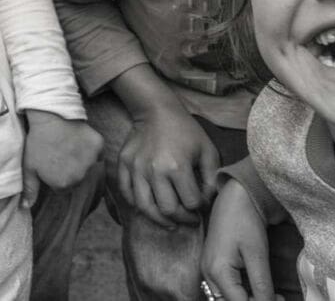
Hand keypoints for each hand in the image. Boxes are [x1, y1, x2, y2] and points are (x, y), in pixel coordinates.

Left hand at [20, 111, 102, 207]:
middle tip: (59, 152)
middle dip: (70, 169)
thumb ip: (30, 190)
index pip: (62, 186)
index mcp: (63, 185)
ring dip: (82, 159)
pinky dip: (92, 148)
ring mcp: (91, 162)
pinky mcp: (99, 147)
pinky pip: (98, 152)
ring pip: (88, 166)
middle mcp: (80, 177)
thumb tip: (25, 207)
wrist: (50, 116)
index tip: (50, 161)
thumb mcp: (29, 167)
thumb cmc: (37, 142)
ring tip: (68, 145)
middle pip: (77, 178)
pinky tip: (79, 139)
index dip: (55, 174)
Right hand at [117, 104, 217, 227]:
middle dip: (182, 218)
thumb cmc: (185, 130)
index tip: (201, 204)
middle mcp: (154, 170)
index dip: (200, 208)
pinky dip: (137, 205)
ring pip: (145, 208)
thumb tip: (205, 202)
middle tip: (189, 218)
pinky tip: (150, 207)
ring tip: (170, 222)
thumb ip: (210, 179)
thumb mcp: (208, 151)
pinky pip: (127, 193)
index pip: (190, 202)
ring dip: (160, 220)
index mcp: (177, 166)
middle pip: (168, 210)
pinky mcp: (124, 164)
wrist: (156, 110)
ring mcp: (136, 168)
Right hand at [201, 179, 275, 300]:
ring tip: (268, 292)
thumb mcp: (257, 255)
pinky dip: (240, 291)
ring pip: (225, 298)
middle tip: (275, 297)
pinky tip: (255, 285)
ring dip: (245, 298)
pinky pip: (224, 288)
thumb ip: (261, 284)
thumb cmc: (245, 220)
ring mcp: (207, 269)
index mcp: (217, 272)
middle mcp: (207, 274)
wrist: (235, 197)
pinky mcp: (212, 265)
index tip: (281, 299)